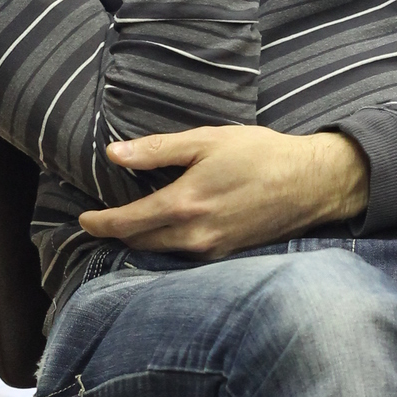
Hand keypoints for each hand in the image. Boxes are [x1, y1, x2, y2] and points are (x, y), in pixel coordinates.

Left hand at [79, 125, 368, 258]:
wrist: (312, 183)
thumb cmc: (261, 154)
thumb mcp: (207, 141)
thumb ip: (157, 150)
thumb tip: (114, 154)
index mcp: (184, 204)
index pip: (127, 222)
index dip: (100, 223)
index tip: (83, 220)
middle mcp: (194, 235)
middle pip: (140, 242)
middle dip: (117, 233)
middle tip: (102, 221)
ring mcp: (212, 250)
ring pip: (162, 252)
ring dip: (142, 240)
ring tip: (130, 224)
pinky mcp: (227, 255)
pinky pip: (185, 255)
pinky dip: (168, 245)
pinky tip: (168, 229)